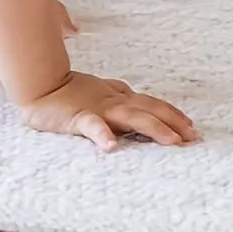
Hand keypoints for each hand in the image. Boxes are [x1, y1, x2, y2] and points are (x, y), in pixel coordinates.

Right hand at [22, 71, 197, 151]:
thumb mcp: (99, 90)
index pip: (151, 104)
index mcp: (119, 97)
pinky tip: (111, 148)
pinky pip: (91, 126)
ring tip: (172, 141)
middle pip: (149, 110)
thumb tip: (132, 93)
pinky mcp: (77, 118)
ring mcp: (97, 108)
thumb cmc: (69, 90)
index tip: (191, 126)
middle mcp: (114, 101)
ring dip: (154, 128)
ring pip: (131, 117)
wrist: (39, 84)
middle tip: (193, 137)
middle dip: (173, 122)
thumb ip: (116, 91)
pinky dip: (102, 135)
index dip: (172, 113)